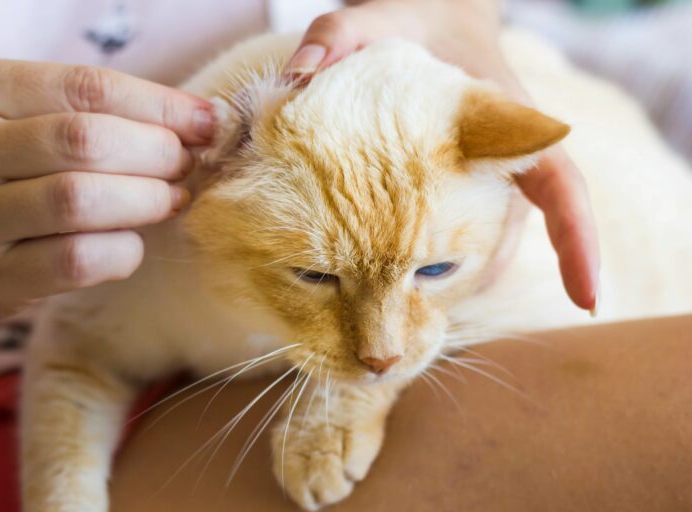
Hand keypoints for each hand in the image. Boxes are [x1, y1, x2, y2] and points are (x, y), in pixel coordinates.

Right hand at [0, 60, 215, 336]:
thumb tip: (199, 121)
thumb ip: (97, 116)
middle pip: (88, 140)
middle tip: (184, 166)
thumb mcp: (24, 126)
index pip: (88, 86)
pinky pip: (79, 261)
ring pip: (81, 199)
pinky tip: (130, 243)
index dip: (162, 106)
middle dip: (158, 152)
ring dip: (146, 200)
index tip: (206, 122)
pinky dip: (123, 251)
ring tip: (169, 200)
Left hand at [288, 0, 599, 312]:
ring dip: (450, 280)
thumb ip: (337, 34)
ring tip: (400, 306)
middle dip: (478, 278)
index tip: (588, 300)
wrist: (422, 17)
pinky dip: (427, 263)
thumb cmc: (411, 19)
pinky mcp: (453, 188)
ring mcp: (481, 177)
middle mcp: (504, 159)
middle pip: (510, 233)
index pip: (560, 184)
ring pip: (481, 243)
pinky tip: (383, 276)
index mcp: (510, 121)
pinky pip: (453, 236)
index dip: (578, 241)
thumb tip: (297, 77)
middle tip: (421, 312)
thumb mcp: (373, 18)